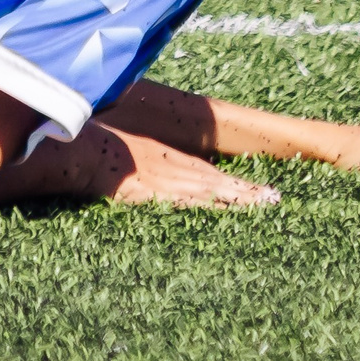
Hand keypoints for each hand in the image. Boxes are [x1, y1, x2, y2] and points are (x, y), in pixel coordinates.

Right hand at [85, 127, 281, 208]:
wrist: (85, 152)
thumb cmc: (98, 147)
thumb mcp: (125, 145)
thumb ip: (141, 155)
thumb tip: (145, 163)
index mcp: (166, 156)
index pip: (207, 170)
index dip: (230, 179)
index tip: (251, 186)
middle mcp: (174, 168)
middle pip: (218, 180)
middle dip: (246, 189)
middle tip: (274, 197)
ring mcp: (169, 182)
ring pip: (214, 191)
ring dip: (241, 198)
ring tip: (267, 203)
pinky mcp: (160, 197)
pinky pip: (194, 205)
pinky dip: (216, 209)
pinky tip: (233, 214)